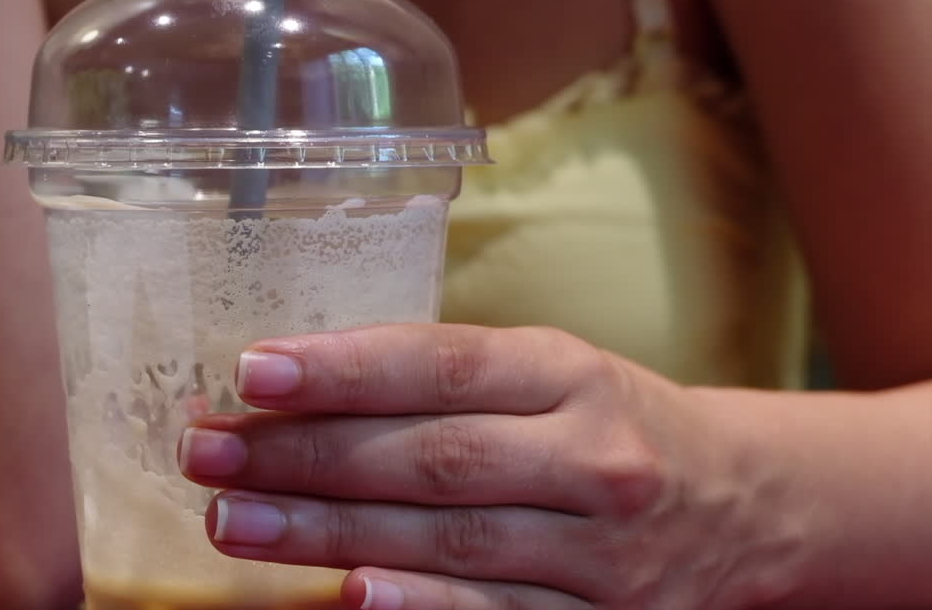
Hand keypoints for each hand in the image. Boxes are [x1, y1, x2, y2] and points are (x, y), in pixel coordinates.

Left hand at [178, 325, 799, 609]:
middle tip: (208, 454)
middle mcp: (593, 457)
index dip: (341, 369)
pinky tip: (348, 596)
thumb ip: (440, 378)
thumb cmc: (608, 421)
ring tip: (233, 521)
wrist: (741, 502)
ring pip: (449, 540)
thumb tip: (298, 386)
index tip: (250, 372)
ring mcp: (605, 552)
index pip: (440, 364)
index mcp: (569, 373)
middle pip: (430, 457)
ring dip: (329, 533)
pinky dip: (422, 609)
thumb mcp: (547, 371)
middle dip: (306, 456)